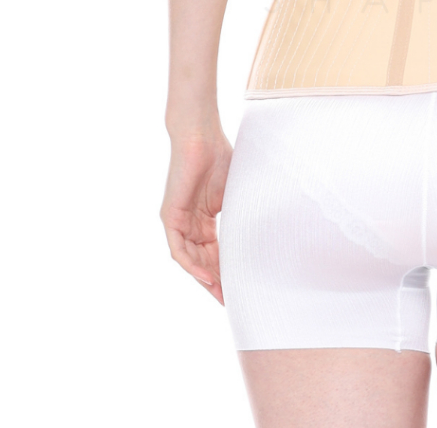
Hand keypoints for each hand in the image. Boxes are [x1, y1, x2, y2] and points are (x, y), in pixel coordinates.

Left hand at [160, 130, 232, 304]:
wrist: (201, 135)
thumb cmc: (220, 156)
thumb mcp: (235, 194)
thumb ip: (241, 215)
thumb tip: (265, 232)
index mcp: (204, 218)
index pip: (215, 253)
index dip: (227, 271)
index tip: (240, 289)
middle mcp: (190, 223)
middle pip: (202, 261)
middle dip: (217, 282)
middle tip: (232, 301)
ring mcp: (179, 221)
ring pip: (190, 260)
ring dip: (205, 279)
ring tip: (222, 295)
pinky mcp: (171, 217)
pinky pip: (179, 250)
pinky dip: (192, 265)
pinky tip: (207, 277)